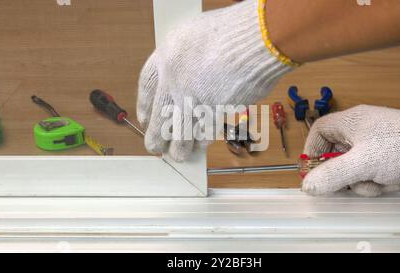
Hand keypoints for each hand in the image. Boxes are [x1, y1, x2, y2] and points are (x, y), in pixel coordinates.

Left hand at [137, 0, 292, 161]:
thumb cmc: (229, 32)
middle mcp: (175, 83)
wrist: (255, 41)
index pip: (147, 89)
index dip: (144, 107)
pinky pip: (205, 133)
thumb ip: (178, 59)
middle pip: (159, 119)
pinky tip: (202, 144)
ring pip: (181, 135)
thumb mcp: (191, 35)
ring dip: (180, 148)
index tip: (145, 119)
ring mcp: (196, 101)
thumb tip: (175, 78)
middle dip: (156, 139)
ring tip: (179, 155)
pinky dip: (203, 140)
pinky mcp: (216, 113)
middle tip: (155, 147)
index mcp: (166, 59)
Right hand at [302, 105, 399, 196]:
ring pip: (352, 168)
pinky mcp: (387, 160)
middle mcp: (361, 132)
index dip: (312, 150)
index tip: (310, 170)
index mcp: (351, 122)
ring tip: (378, 182)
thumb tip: (307, 185)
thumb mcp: (362, 163)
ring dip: (362, 182)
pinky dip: (377, 182)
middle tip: (345, 184)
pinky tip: (391, 182)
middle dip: (341, 173)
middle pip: (335, 154)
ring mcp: (375, 146)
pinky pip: (369, 174)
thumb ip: (332, 175)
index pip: (320, 131)